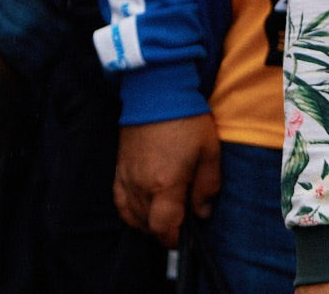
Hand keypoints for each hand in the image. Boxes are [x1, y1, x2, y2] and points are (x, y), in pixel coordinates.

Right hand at [115, 113, 220, 246]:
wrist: (156, 89)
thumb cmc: (187, 119)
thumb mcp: (209, 152)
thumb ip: (207, 187)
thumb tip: (202, 212)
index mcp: (165, 184)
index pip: (163, 228)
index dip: (175, 239)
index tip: (186, 236)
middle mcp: (141, 184)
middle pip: (147, 224)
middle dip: (164, 230)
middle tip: (180, 222)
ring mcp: (127, 174)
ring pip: (131, 214)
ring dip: (147, 221)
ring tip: (163, 214)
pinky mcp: (119, 165)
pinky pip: (118, 199)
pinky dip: (129, 209)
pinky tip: (142, 206)